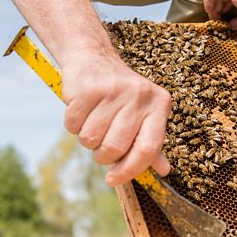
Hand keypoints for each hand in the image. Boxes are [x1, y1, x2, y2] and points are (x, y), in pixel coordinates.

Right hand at [60, 52, 171, 185]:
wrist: (93, 57)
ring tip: (92, 123)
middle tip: (100, 147)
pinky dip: (73, 125)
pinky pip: (73, 126)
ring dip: (86, 140)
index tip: (114, 180)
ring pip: (91, 139)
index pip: (148, 148)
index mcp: (159, 104)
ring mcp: (113, 90)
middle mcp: (139, 96)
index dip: (130, 170)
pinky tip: (81, 111)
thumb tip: (163, 171)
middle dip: (103, 156)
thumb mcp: (143, 113)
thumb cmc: (121, 94)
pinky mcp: (87, 89)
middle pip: (116, 147)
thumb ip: (152, 142)